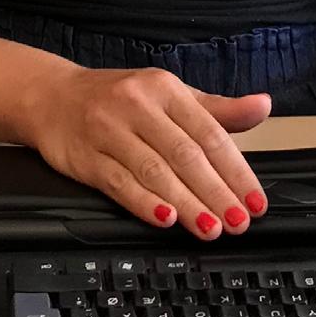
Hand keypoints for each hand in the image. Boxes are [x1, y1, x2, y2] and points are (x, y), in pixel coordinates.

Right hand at [25, 66, 273, 240]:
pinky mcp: (85, 156)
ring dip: (186, 203)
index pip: (209, 132)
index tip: (255, 201)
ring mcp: (109, 130)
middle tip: (238, 222)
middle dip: (216, 192)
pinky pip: (119, 182)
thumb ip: (218, 109)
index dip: (236, 170)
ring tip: (210, 228)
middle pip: (184, 154)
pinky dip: (143, 202)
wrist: (52, 96)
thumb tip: (263, 106)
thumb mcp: (169, 96)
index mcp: (164, 88)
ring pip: (154, 170)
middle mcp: (137, 105)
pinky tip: (165, 218)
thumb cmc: (119, 99)